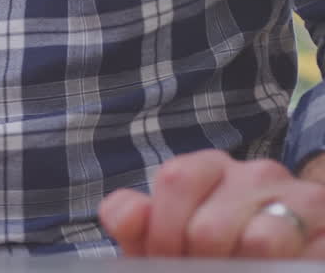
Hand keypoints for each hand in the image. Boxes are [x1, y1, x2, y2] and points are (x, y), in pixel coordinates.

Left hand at [100, 149, 324, 258]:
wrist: (272, 260)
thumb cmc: (210, 252)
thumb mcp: (163, 239)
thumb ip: (133, 222)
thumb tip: (127, 217)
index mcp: (208, 167)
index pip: (175, 180)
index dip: (161, 235)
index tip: (162, 262)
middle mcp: (256, 173)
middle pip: (209, 228)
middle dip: (196, 267)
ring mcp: (302, 198)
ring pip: (260, 243)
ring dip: (238, 271)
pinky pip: (300, 260)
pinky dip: (277, 271)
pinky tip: (270, 271)